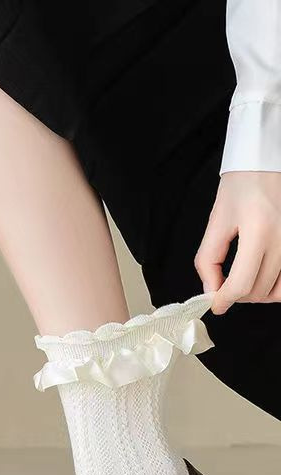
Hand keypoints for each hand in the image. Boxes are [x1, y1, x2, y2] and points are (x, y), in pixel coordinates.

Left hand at [195, 171, 280, 313]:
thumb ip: (209, 259)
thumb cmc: (242, 185)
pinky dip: (277, 285)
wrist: (269, 161)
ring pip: (280, 291)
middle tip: (225, 286)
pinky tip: (264, 275)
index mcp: (259, 230)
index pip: (242, 283)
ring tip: (245, 280)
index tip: (215, 305)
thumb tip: (211, 291)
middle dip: (237, 295)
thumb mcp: (218, 220)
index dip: (224, 300)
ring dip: (259, 293)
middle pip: (259, 290)